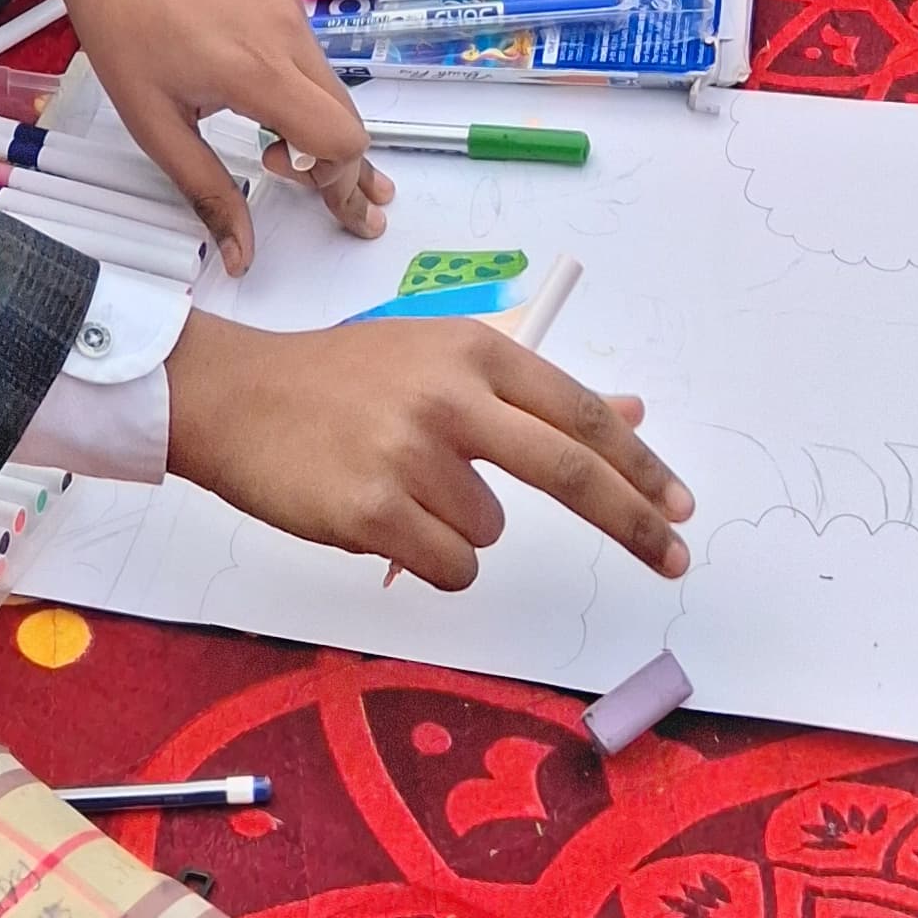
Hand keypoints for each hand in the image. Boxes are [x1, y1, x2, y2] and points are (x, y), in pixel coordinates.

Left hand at [21, 0, 389, 266]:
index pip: (339, 138)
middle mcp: (285, 35)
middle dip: (345, 169)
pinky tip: (278, 115)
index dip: (337, 181)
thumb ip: (207, 191)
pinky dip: (308, 96)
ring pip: (334, 88)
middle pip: (348, 117)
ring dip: (325, 132)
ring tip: (305, 169)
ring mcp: (288, 10)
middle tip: (347, 213)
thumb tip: (242, 253)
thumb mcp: (155, 125)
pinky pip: (312, 58)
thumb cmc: (123, 30)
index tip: (309, 200)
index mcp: (256, 71)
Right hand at [166, 309, 693, 590]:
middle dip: (632, 522)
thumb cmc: (341, 379)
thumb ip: (532, 395)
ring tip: (400, 487)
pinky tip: (383, 518)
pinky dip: (429, 558)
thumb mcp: (438, 361)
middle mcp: (449, 396)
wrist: (237, 399)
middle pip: (568, 470)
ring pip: (491, 530)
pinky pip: (448, 567)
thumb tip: (629, 412)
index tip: (680, 505)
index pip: (578, 412)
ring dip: (461, 528)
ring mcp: (410, 455)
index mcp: (471, 350)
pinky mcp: (373, 512)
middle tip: (675, 557)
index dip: (638, 463)